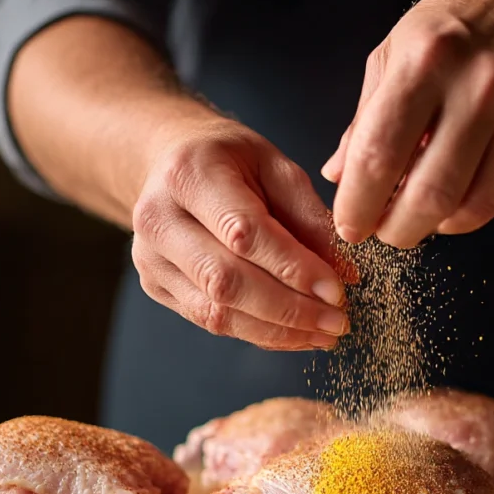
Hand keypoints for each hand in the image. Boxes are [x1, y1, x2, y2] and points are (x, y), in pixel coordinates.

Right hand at [132, 118, 348, 349]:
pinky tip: (295, 334)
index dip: (294, 267)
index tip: (337, 290)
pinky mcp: (156, 286)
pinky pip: (211, 321)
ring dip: (277, 331)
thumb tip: (343, 274)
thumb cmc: (230, 159)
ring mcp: (150, 258)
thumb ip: (308, 217)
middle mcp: (159, 218)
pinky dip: (259, 333)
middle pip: (226, 281)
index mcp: (189, 174)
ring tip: (323, 334)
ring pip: (217, 312)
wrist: (172, 160)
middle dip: (289, 310)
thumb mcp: (275, 166)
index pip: (244, 233)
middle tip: (338, 322)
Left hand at [323, 0, 493, 247]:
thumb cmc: (450, 24)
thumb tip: (338, 178)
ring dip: (432, 226)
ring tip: (415, 217)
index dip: (358, 204)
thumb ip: (364, 120)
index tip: (348, 225)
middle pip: (428, 193)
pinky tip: (450, 200)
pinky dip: (466, 212)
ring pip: (468, 205)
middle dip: (396, 229)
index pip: (379, 154)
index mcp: (424, 59)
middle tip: (383, 232)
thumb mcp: (392, 54)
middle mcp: (477, 83)